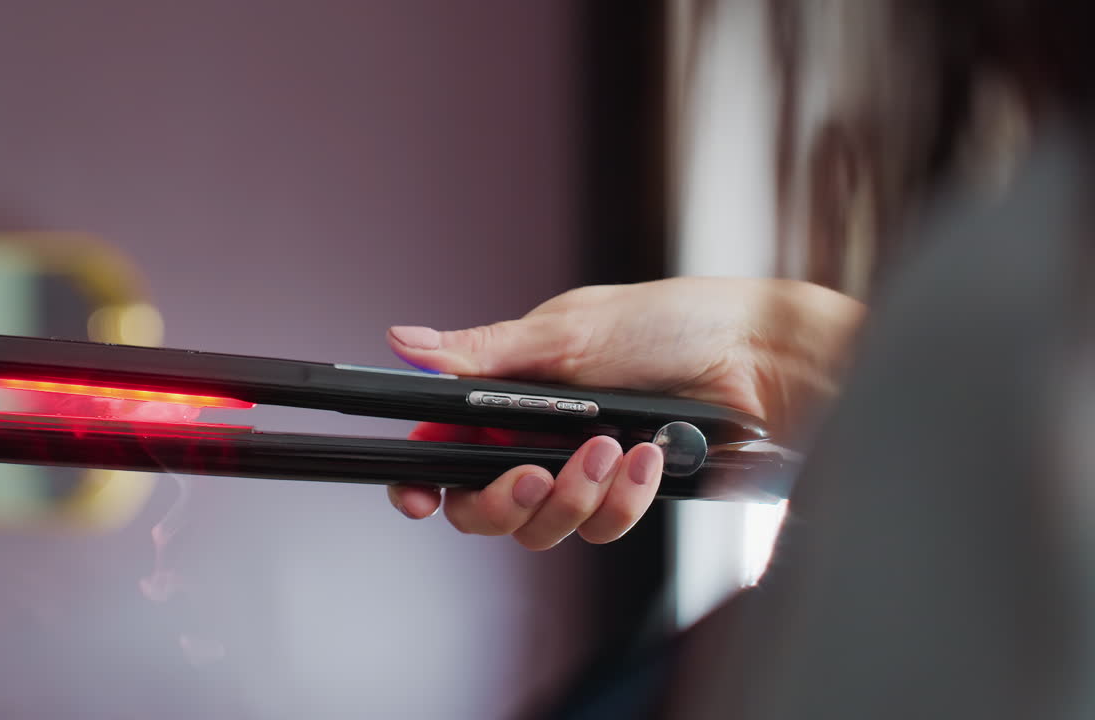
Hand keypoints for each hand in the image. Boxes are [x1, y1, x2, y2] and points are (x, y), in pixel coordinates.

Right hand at [385, 277, 864, 548]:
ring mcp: (581, 471)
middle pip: (481, 506)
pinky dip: (621, 498)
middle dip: (502, 500)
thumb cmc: (672, 325)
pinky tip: (644, 459)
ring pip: (540, 528)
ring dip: (572, 494)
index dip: (422, 479)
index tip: (419, 496)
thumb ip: (482, 352)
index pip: (443, 447)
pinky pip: (601, 528)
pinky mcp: (626, 497)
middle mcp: (536, 437)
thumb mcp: (567, 331)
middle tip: (531, 477)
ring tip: (606, 450)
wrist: (758, 358)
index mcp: (509, 393)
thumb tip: (405, 342)